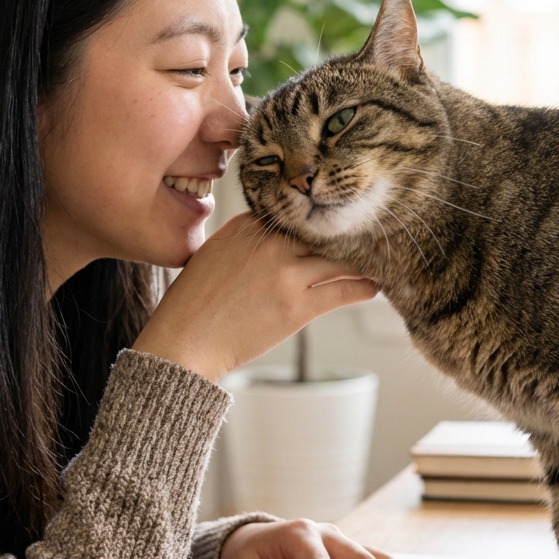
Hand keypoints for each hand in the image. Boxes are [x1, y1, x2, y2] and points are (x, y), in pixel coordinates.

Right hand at [133, 213, 376, 381]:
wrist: (184, 342)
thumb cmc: (192, 304)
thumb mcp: (211, 254)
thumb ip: (243, 238)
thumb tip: (272, 234)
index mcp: (245, 227)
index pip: (293, 215)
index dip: (315, 221)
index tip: (332, 223)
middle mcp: (269, 243)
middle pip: (319, 231)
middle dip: (342, 235)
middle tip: (364, 238)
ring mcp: (285, 273)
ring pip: (337, 258)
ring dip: (359, 261)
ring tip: (374, 262)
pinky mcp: (298, 306)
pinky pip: (344, 289)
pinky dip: (363, 287)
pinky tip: (373, 286)